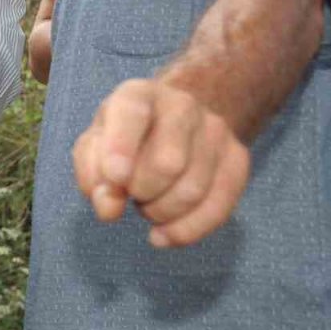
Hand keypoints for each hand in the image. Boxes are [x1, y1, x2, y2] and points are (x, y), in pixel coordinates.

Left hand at [71, 79, 250, 247]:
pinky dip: (185, 231)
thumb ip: (93, 174)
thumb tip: (110, 207)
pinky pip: (218, 208)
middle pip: (168, 163)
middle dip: (141, 192)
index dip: (121, 148)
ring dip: (159, 213)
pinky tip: (163, 235)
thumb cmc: (121, 139)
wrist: (168, 124)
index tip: (115, 179)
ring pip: (192, 191)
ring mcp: (214, 130)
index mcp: (138, 94)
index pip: (132, 115)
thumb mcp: (94, 147)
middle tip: (130, 193)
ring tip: (147, 204)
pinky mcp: (237, 158)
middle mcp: (181, 105)